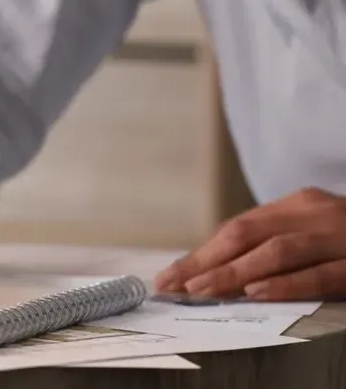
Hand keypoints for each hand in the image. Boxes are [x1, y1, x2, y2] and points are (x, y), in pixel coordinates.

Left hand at [154, 187, 345, 300]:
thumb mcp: (315, 231)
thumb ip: (275, 242)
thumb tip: (215, 270)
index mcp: (300, 204)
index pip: (238, 228)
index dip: (202, 252)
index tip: (169, 276)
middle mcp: (318, 213)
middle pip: (248, 236)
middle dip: (206, 262)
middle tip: (174, 286)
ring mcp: (342, 237)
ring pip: (277, 252)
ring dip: (234, 273)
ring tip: (201, 290)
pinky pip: (320, 274)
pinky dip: (286, 284)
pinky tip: (256, 292)